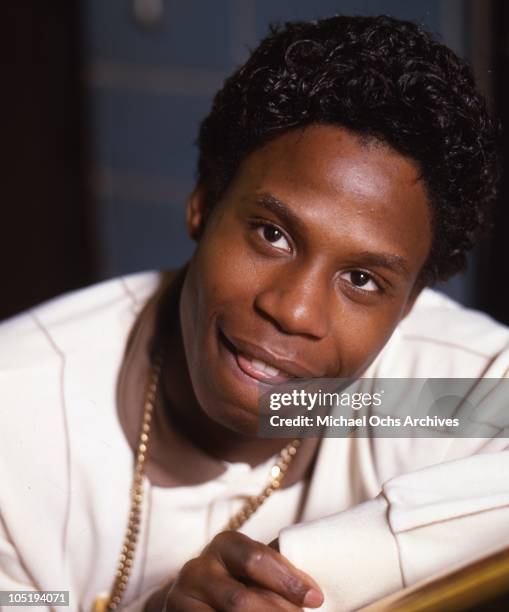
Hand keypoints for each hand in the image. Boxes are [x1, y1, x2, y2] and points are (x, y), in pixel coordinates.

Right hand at [146, 530, 323, 610]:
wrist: (196, 602)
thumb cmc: (239, 582)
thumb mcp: (255, 571)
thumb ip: (277, 572)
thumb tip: (313, 594)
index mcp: (224, 545)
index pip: (256, 558)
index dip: (287, 579)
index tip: (315, 598)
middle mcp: (197, 568)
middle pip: (240, 598)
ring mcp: (180, 599)